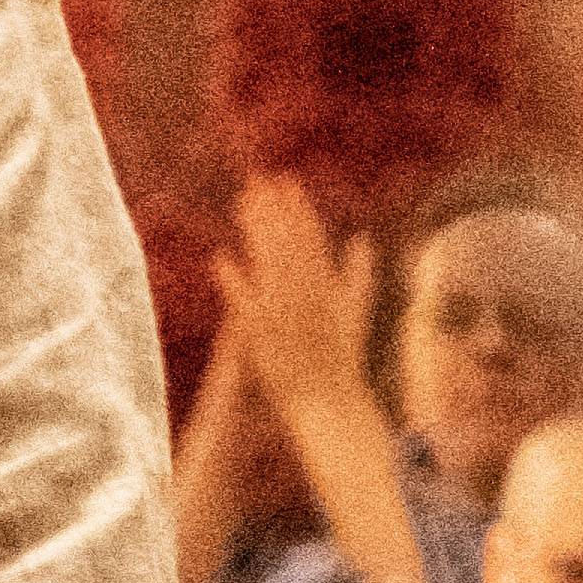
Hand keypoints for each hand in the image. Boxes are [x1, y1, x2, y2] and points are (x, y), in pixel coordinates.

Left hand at [212, 170, 383, 432]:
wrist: (330, 402)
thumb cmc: (343, 359)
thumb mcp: (357, 311)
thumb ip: (360, 273)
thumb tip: (362, 239)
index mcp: (331, 286)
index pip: (313, 237)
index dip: (298, 207)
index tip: (285, 181)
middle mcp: (310, 296)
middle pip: (289, 243)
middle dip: (274, 210)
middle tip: (257, 180)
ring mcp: (287, 315)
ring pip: (269, 265)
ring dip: (256, 233)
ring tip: (241, 204)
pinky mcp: (264, 337)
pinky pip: (247, 305)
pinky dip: (235, 281)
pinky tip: (220, 257)